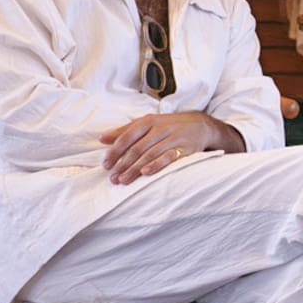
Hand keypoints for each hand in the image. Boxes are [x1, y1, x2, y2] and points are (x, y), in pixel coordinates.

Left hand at [99, 112, 221, 183]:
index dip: (115, 152)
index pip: (127, 137)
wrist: (200, 125)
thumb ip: (125, 131)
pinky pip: (168, 157)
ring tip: (124, 180)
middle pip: (137, 148)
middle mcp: (159, 129)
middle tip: (113, 178)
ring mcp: (171, 138)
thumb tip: (102, 139)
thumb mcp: (147, 123)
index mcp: (147, 121)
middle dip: (123, 164)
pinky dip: (156, 165)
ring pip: (149, 154)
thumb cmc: (168, 125)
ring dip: (135, 169)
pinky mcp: (183, 148)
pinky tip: (146, 173)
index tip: (106, 165)